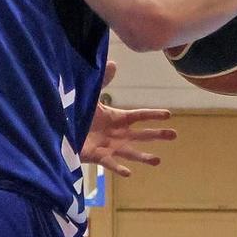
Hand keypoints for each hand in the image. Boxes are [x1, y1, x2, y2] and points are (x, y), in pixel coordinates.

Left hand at [79, 61, 174, 177]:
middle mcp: (117, 134)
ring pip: (130, 152)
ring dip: (143, 156)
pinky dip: (119, 168)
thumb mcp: (91, 97)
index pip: (139, 116)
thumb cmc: (78, 114)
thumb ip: (102, 82)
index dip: (153, 115)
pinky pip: (110, 164)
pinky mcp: (98, 157)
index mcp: (117, 118)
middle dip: (157, 135)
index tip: (169, 114)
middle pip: (141, 135)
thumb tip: (113, 63)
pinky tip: (129, 173)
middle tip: (174, 135)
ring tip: (157, 160)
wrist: (62, 130)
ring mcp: (109, 147)